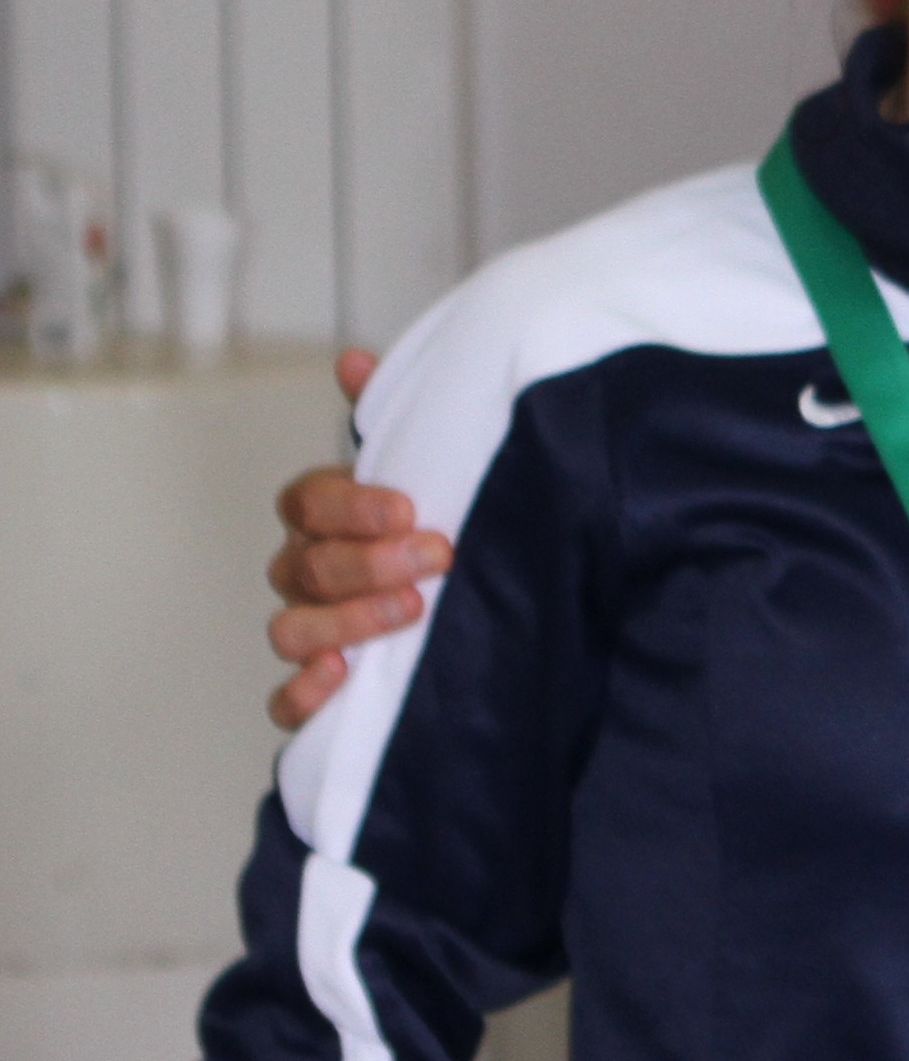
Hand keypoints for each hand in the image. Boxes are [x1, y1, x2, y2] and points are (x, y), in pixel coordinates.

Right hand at [266, 348, 439, 729]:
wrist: (472, 590)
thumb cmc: (434, 524)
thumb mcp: (428, 466)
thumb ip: (389, 414)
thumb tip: (355, 359)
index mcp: (323, 518)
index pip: (306, 503)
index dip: (352, 505)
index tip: (410, 507)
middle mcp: (306, 573)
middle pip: (308, 567)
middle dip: (370, 562)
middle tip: (436, 554)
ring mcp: (308, 630)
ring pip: (291, 630)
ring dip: (347, 620)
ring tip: (411, 612)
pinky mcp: (317, 688)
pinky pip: (285, 701)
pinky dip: (303, 694)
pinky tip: (340, 679)